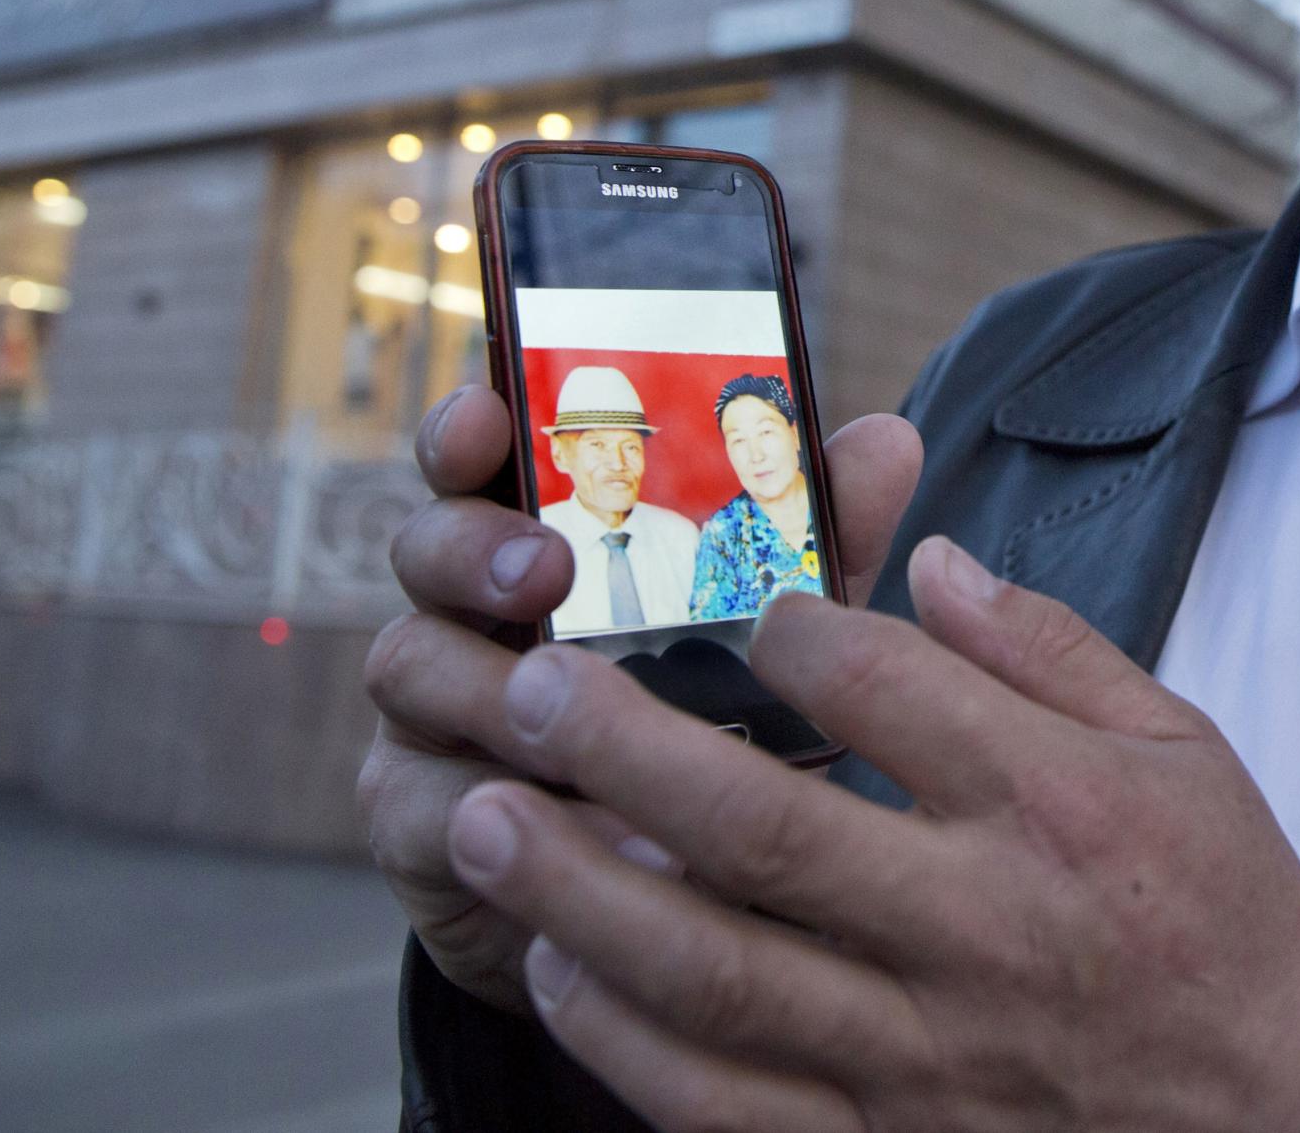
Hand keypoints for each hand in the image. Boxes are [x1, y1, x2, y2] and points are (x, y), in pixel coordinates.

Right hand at [356, 383, 919, 1013]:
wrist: (678, 889)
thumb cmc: (712, 716)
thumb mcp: (771, 620)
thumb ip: (809, 532)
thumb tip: (889, 439)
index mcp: (542, 538)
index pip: (482, 458)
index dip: (470, 427)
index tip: (489, 412)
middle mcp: (471, 613)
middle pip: (426, 548)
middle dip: (476, 544)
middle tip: (547, 565)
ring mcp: (431, 717)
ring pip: (410, 668)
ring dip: (489, 677)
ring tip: (564, 695)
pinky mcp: (422, 827)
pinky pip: (434, 808)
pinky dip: (507, 811)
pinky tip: (592, 826)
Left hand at [443, 536, 1299, 1132]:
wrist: (1286, 1122)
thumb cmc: (1225, 918)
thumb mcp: (1182, 746)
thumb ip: (1049, 649)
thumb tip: (927, 559)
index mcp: (1054, 805)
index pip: (880, 690)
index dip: (778, 633)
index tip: (727, 610)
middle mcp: (978, 927)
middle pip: (762, 829)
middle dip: (619, 752)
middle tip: (522, 693)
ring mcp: (924, 1054)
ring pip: (713, 976)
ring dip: (578, 894)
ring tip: (480, 822)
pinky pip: (725, 1105)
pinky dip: (623, 1042)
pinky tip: (557, 969)